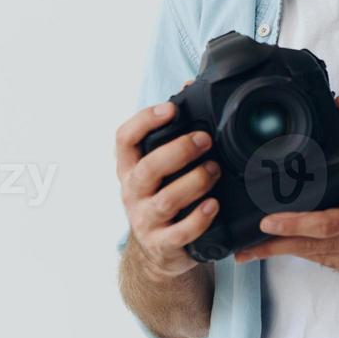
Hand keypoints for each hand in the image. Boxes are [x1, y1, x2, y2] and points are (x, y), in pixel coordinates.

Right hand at [115, 80, 221, 278]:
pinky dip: (199, 218)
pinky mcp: (164, 244)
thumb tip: (190, 85)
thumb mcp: (161, 166)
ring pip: (166, 200)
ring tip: (214, 170)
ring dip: (194, 182)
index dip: (145, 121)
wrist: (158, 252)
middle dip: (178, 151)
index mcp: (130, 168)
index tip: (171, 109)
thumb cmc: (164, 196)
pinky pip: (180, 233)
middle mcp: (134, 193)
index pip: (124, 139)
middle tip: (204, 139)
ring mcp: (146, 220)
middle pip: (147, 169)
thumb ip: (173, 129)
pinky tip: (214, 205)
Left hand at [233, 95, 338, 274]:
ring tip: (257, 248)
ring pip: (320, 258)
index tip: (267, 222)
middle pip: (314, 249)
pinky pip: (333, 263)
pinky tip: (293, 246)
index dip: (294, 225)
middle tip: (243, 248)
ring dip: (290, 252)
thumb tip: (337, 102)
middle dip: (276, 247)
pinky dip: (313, 253)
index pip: (326, 225)